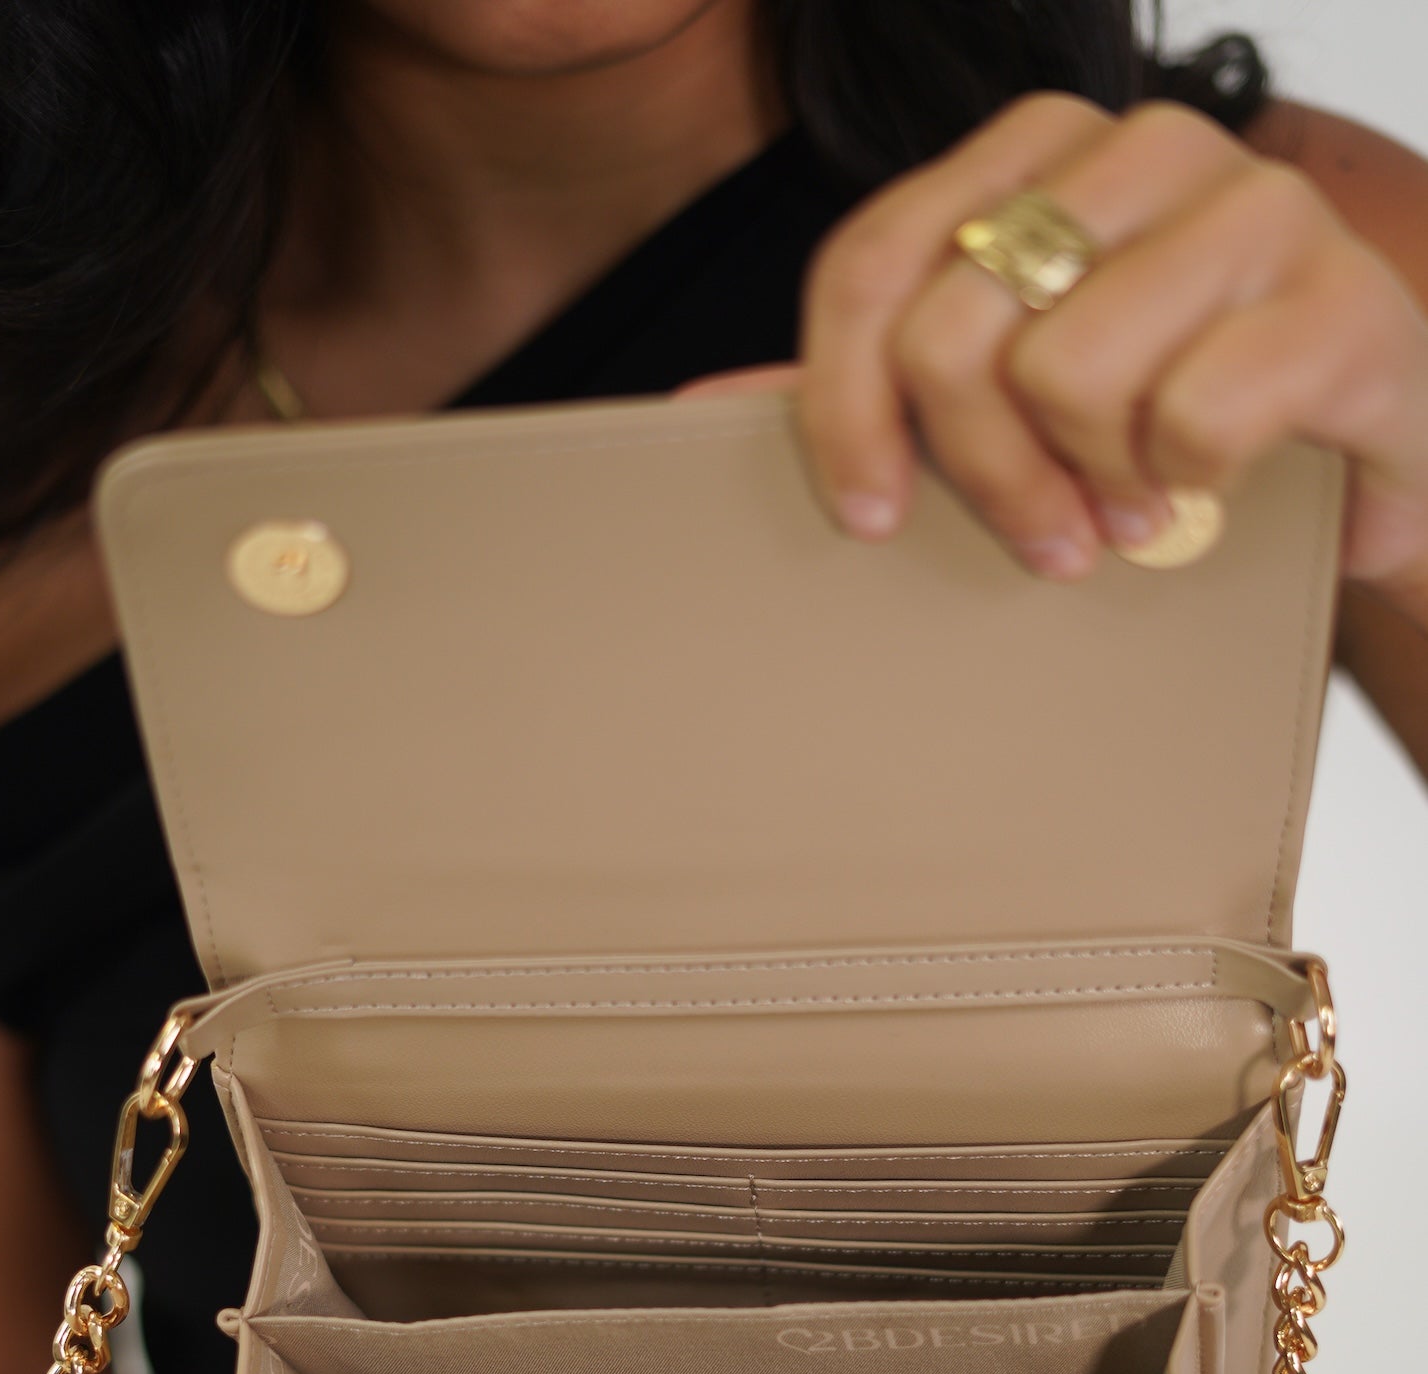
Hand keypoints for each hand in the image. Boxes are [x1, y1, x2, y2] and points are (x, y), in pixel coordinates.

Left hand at [777, 95, 1427, 600]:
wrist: (1381, 448)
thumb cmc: (1179, 413)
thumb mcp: (1019, 393)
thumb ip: (877, 386)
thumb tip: (703, 412)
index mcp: (1044, 150)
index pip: (871, 264)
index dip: (840, 408)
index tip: (871, 515)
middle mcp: (1144, 147)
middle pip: (951, 335)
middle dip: (985, 474)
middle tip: (1046, 536)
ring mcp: (1254, 205)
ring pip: (1067, 379)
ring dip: (1099, 484)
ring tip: (1142, 504)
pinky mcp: (1344, 295)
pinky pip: (1189, 423)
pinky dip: (1190, 488)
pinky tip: (1215, 488)